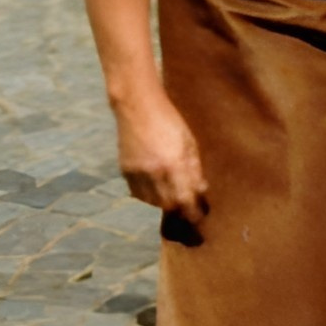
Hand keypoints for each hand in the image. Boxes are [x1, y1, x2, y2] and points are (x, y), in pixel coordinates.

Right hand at [115, 92, 208, 223]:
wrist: (137, 107)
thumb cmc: (170, 122)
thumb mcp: (190, 144)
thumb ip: (195, 169)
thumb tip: (201, 190)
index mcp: (173, 165)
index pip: (185, 200)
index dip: (193, 213)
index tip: (199, 218)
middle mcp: (154, 172)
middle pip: (168, 205)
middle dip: (179, 209)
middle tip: (188, 207)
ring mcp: (136, 172)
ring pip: (151, 201)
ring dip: (163, 203)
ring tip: (172, 196)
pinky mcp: (124, 170)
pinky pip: (137, 193)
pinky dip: (148, 196)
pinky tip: (156, 189)